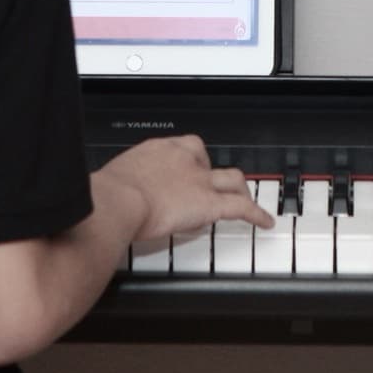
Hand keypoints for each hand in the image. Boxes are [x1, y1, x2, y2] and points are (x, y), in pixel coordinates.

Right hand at [98, 135, 273, 241]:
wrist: (118, 201)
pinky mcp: (210, 203)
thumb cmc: (108, 194)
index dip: (188, 163)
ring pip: (231, 180)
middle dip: (213, 173)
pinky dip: (256, 214)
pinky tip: (264, 221)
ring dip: (240, 189)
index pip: (184, 150)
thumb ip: (123, 185)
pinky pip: (242, 207)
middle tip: (212, 187)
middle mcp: (183, 160)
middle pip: (210, 161)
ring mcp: (199, 180)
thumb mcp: (114, 180)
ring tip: (246, 198)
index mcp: (158, 151)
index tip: (184, 174)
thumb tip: (117, 199)